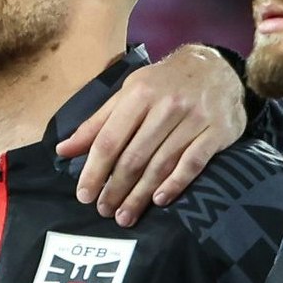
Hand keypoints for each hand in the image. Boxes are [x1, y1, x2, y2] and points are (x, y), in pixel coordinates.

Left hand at [54, 44, 244, 226]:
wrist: (215, 66)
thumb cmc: (163, 84)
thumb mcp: (128, 94)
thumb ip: (97, 123)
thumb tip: (63, 150)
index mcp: (139, 95)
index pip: (109, 140)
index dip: (94, 171)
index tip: (84, 196)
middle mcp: (167, 105)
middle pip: (134, 157)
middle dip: (115, 189)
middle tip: (104, 211)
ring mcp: (195, 118)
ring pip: (161, 164)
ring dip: (141, 194)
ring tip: (125, 216)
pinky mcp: (218, 131)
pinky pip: (193, 163)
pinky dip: (176, 183)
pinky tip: (160, 200)